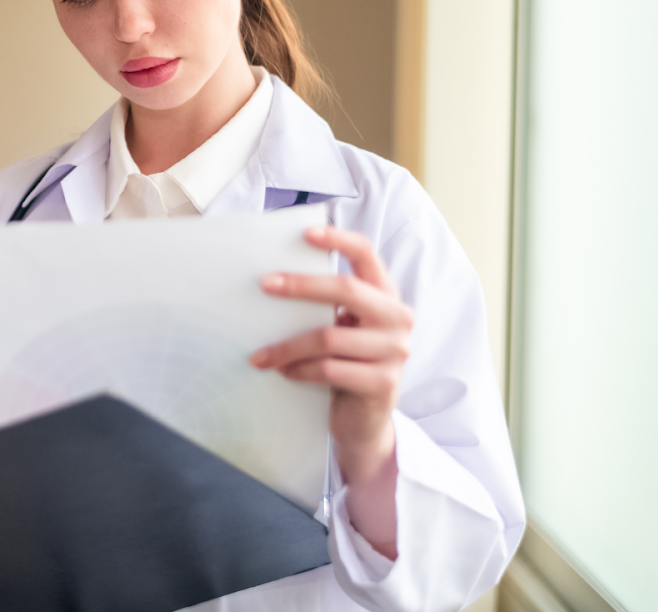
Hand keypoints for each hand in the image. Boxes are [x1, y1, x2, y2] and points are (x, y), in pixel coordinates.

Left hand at [248, 225, 409, 558]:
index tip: (306, 234)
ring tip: (260, 355)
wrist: (364, 422)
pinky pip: (331, 369)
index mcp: (386, 296)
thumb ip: (327, 307)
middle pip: (347, 290)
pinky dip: (300, 370)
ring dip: (288, 345)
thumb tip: (274, 280)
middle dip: (301, 286)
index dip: (339, 240)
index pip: (368, 255)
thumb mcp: (342, 329)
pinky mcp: (383, 383)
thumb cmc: (346, 365)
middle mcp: (397, 319)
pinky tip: (283, 373)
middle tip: (264, 284)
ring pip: (329, 337)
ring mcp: (395, 352)